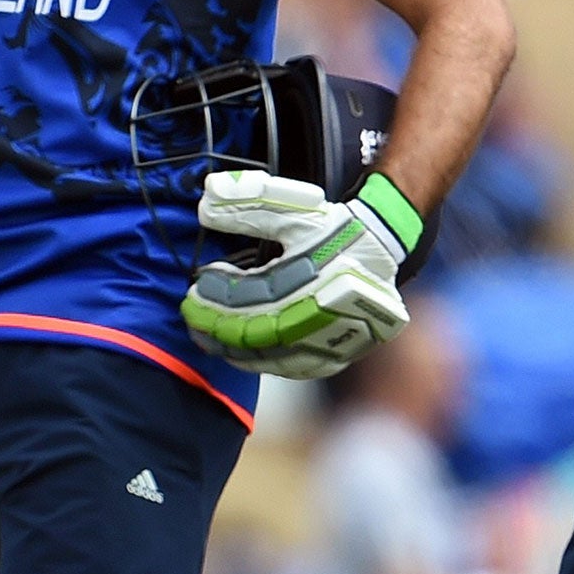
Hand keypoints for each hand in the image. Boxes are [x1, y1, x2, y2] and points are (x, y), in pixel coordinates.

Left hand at [180, 170, 419, 379]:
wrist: (380, 247)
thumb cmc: (332, 226)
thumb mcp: (290, 206)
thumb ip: (246, 206)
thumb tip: (204, 205)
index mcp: (305, 278)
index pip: (247, 298)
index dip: (216, 297)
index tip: (194, 287)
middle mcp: (317, 315)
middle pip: (254, 333)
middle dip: (216, 328)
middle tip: (192, 319)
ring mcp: (329, 340)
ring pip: (271, 358)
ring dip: (235, 350)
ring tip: (210, 338)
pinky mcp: (337, 354)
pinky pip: (293, 368)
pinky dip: (265, 361)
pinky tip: (245, 354)